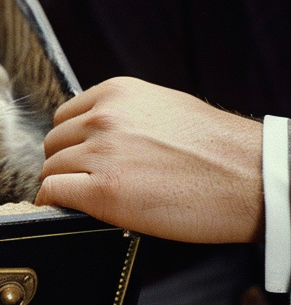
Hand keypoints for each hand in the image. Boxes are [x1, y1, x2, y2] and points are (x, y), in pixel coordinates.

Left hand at [37, 77, 264, 243]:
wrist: (253, 180)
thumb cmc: (219, 150)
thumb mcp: (165, 109)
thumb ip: (125, 115)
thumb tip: (97, 133)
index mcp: (117, 93)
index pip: (66, 116)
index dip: (71, 141)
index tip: (78, 156)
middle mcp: (104, 118)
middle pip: (55, 142)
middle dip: (66, 163)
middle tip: (84, 180)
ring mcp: (102, 153)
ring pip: (52, 168)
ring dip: (63, 185)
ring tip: (87, 198)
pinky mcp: (104, 191)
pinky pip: (54, 192)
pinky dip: (53, 203)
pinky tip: (65, 210)